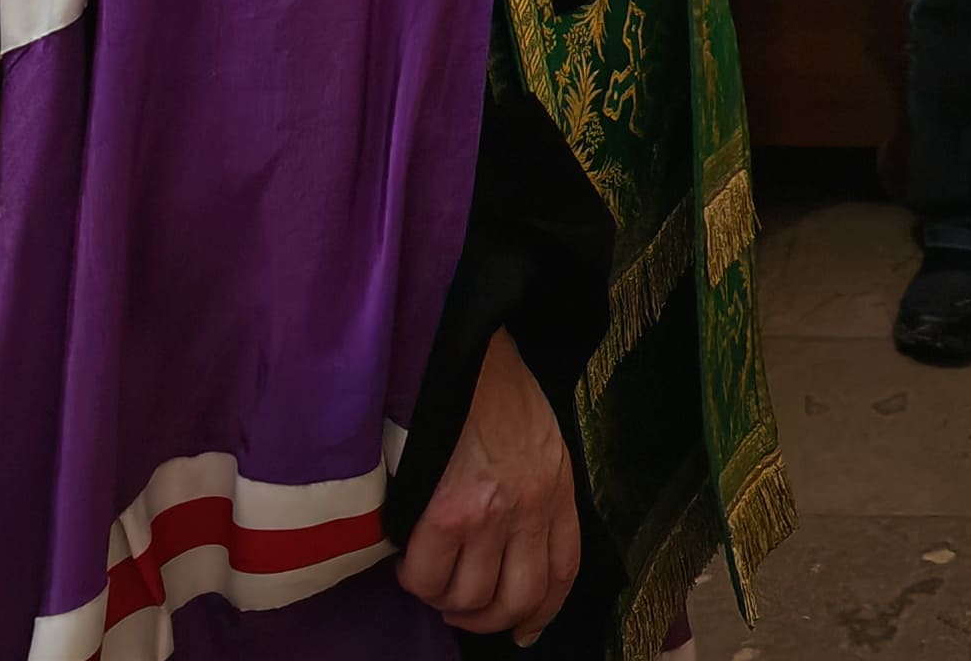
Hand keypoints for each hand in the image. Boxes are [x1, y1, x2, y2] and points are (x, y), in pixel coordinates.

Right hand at [398, 330, 579, 641]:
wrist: (461, 341)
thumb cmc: (490, 385)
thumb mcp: (537, 435)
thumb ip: (533, 489)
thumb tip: (511, 549)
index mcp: (557, 485)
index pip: (562, 571)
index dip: (541, 611)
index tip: (522, 629)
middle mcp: (532, 505)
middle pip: (517, 598)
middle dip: (485, 616)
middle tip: (458, 604)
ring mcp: (493, 511)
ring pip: (469, 596)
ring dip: (444, 598)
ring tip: (429, 575)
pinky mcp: (450, 509)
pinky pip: (428, 576)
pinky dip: (415, 579)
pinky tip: (408, 556)